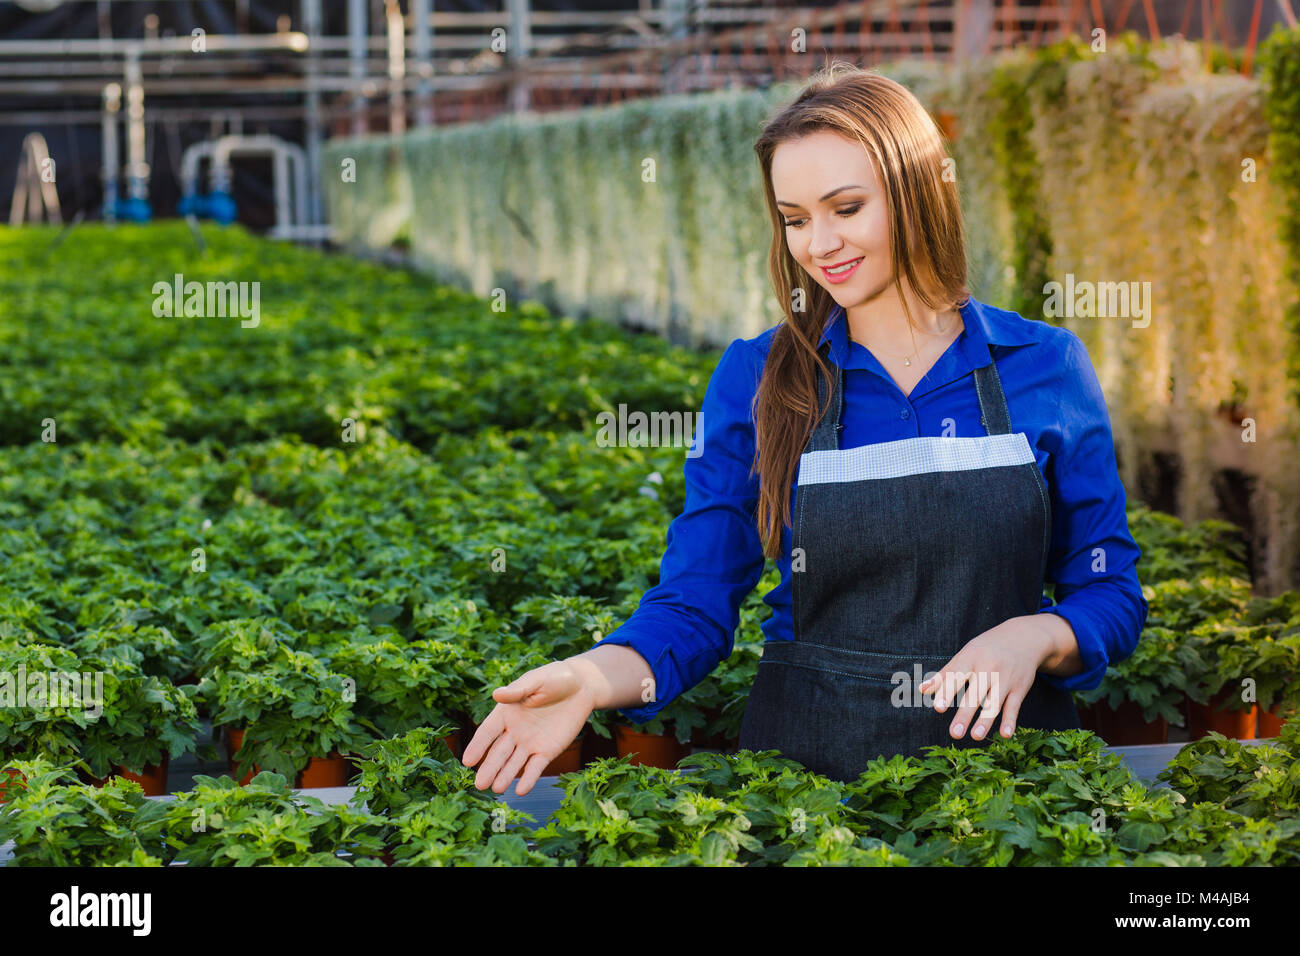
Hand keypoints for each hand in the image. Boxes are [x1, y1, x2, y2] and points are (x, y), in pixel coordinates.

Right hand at [461, 659, 596, 796]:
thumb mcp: (536, 681)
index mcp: (506, 713)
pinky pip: (536, 767)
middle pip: (499, 752)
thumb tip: (497, 694)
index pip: (488, 732)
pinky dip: (529, 778)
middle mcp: (514, 731)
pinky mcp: (547, 750)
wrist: (581, 687)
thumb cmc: (554, 678)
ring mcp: (530, 743)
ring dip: (505, 776)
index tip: (467, 761)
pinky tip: (521, 790)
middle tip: (479, 785)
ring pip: (514, 763)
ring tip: (496, 789)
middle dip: (489, 768)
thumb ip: (518, 690)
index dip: (478, 746)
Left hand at [916, 616, 1060, 741]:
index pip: (957, 676)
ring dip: (985, 721)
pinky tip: (1005, 735)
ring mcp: (1006, 679)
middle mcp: (989, 668)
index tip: (937, 708)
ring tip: (975, 736)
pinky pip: (1014, 706)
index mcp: (971, 658)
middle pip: (975, 694)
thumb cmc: (987, 649)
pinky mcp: (1020, 688)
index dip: (947, 692)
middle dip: (965, 715)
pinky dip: (1010, 721)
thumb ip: (946, 674)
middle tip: (954, 733)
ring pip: (994, 703)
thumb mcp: (966, 654)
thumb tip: (922, 690)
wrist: (1025, 637)